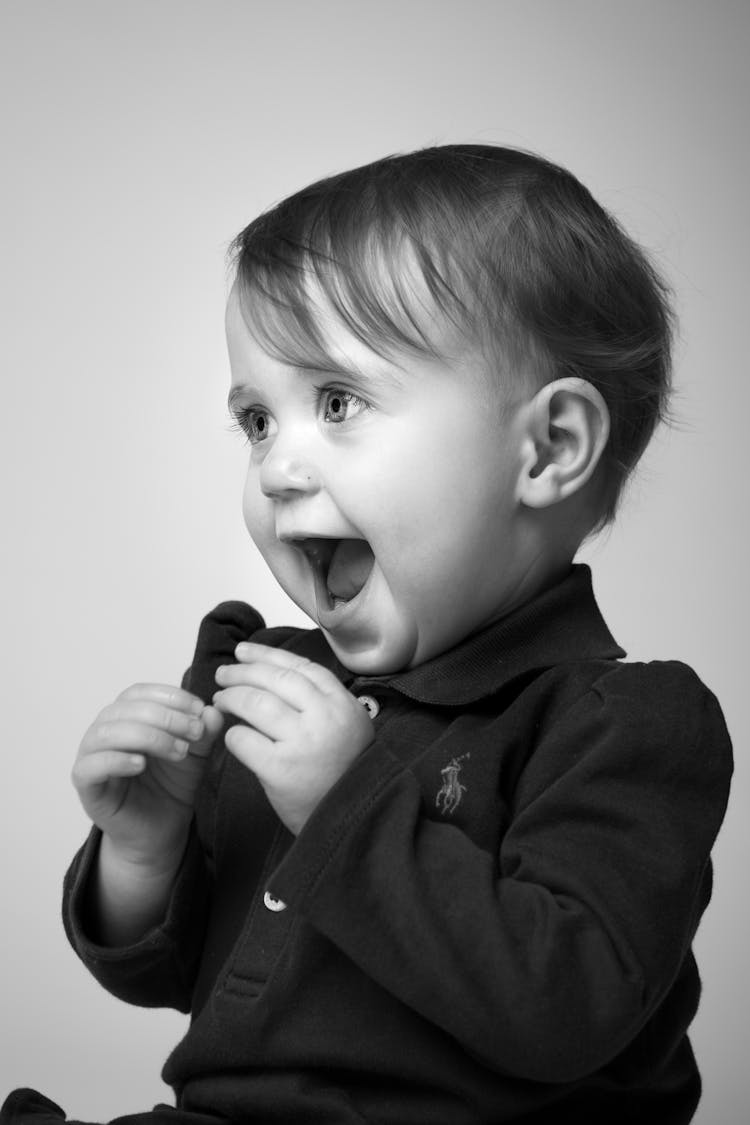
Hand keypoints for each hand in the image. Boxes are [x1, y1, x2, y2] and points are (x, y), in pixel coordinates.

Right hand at [72, 684, 223, 869]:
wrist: (162, 829)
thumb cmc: (171, 785)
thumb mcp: (195, 754)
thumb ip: (204, 732)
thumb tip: (213, 710)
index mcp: (126, 716)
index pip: (138, 692)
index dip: (168, 695)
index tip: (198, 708)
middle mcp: (104, 731)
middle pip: (124, 709)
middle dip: (165, 717)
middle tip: (194, 732)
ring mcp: (91, 756)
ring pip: (106, 733)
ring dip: (147, 736)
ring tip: (178, 751)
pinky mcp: (86, 785)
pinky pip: (91, 766)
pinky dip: (116, 760)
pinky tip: (141, 764)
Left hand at [213, 644, 374, 834]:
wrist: (349, 822)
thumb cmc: (342, 774)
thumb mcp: (348, 727)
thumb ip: (320, 702)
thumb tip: (272, 674)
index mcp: (343, 704)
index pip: (299, 667)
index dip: (267, 655)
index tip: (244, 651)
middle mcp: (325, 717)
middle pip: (274, 679)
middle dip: (242, 672)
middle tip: (223, 674)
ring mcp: (303, 742)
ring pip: (255, 703)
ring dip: (231, 697)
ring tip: (220, 700)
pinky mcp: (280, 769)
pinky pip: (244, 740)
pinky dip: (232, 735)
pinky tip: (232, 737)